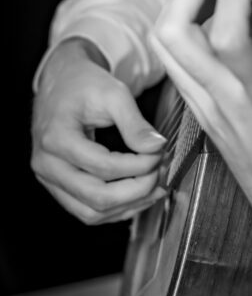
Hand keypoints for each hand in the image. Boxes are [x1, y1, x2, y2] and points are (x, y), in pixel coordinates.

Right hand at [31, 38, 166, 223]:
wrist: (61, 82)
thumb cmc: (84, 85)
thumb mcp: (114, 94)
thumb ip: (135, 123)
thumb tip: (157, 148)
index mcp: (56, 139)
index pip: (104, 167)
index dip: (138, 165)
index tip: (160, 153)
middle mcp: (47, 165)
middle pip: (97, 197)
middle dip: (138, 190)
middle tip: (161, 172)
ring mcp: (49, 179)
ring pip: (91, 213)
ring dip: (129, 205)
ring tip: (156, 187)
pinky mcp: (58, 186)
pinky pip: (87, 211)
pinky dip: (116, 209)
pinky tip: (140, 195)